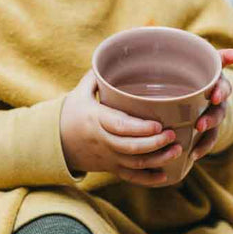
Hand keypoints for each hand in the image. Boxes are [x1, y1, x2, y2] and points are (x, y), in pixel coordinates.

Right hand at [60, 70, 180, 186]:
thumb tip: (114, 54)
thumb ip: (97, 76)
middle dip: (154, 144)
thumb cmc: (71, 114)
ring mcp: (107, 157)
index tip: (159, 125)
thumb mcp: (79, 93)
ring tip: (177, 151)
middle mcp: (102, 141)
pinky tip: (165, 176)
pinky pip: (130, 177)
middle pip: (130, 147)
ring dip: (157, 160)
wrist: (55, 143)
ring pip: (134, 163)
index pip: (120, 126)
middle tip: (173, 135)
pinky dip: (148, 179)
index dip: (140, 129)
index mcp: (96, 120)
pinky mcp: (110, 168)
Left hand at [191, 49, 232, 161]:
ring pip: (213, 129)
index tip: (215, 96)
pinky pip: (205, 142)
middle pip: (219, 111)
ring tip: (194, 150)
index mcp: (216, 84)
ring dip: (206, 140)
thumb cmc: (194, 70)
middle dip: (211, 119)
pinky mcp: (205, 130)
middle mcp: (217, 102)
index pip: (223, 87)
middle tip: (199, 125)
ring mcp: (212, 117)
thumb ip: (214, 57)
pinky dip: (200, 149)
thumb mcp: (200, 61)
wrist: (188, 85)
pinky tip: (192, 156)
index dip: (221, 91)